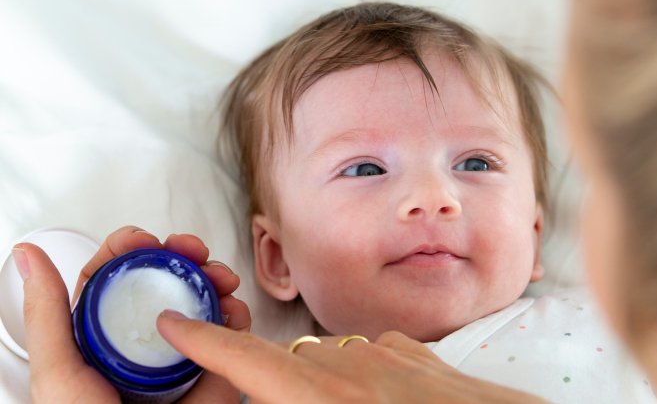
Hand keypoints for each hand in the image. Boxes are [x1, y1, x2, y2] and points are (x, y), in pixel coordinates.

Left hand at [14, 226, 249, 403]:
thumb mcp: (57, 370)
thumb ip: (47, 312)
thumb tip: (27, 253)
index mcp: (102, 330)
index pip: (117, 275)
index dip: (133, 248)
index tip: (146, 239)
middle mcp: (143, 335)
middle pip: (166, 280)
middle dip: (183, 256)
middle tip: (193, 250)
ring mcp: (179, 350)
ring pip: (201, 299)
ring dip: (214, 278)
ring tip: (220, 277)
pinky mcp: (211, 370)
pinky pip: (229, 334)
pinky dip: (237, 315)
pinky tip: (234, 308)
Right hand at [157, 318, 548, 402]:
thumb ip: (289, 399)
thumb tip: (257, 389)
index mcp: (322, 396)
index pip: (247, 361)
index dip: (204, 342)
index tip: (174, 323)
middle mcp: (352, 366)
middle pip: (286, 360)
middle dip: (264, 374)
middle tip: (259, 389)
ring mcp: (390, 354)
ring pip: (330, 354)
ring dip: (315, 376)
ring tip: (323, 402)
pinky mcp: (421, 355)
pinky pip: (373, 352)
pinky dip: (359, 369)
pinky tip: (373, 395)